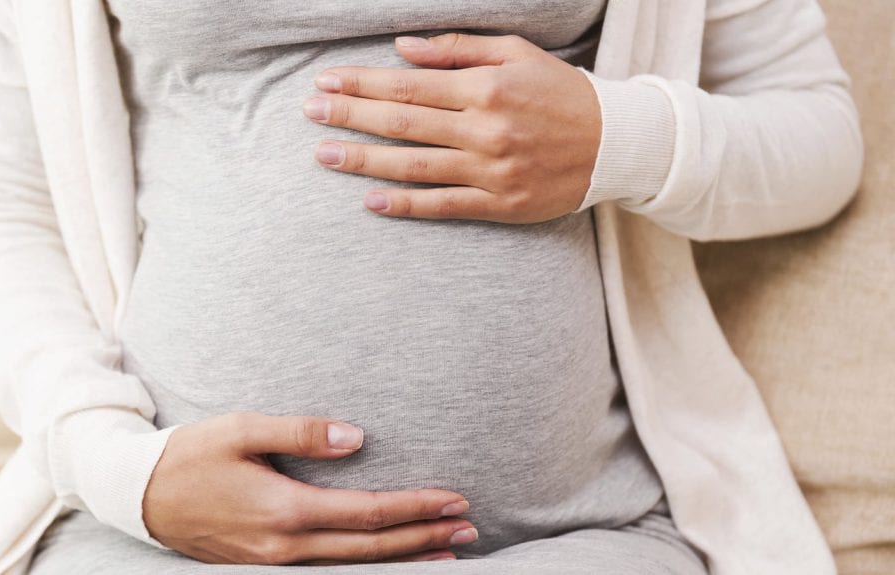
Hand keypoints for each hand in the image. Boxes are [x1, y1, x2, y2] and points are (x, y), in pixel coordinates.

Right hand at [142, 411, 475, 564]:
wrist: (137, 495)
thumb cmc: (190, 455)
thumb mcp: (242, 429)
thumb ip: (302, 432)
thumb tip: (359, 438)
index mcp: (284, 510)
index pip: (368, 513)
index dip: (416, 508)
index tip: (454, 499)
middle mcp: (284, 546)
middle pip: (371, 549)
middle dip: (424, 539)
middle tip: (469, 530)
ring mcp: (274, 562)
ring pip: (353, 567)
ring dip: (403, 558)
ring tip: (446, 552)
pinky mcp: (264, 564)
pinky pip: (329, 570)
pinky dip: (367, 565)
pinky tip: (386, 559)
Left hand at [303, 32, 601, 223]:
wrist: (616, 144)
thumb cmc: (561, 93)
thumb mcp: (516, 54)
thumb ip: (457, 48)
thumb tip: (402, 49)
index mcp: (485, 88)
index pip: (408, 84)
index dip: (361, 83)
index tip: (326, 81)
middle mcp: (484, 130)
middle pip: (402, 122)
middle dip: (350, 115)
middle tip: (310, 112)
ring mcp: (490, 171)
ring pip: (414, 166)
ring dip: (364, 161)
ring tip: (325, 156)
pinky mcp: (500, 205)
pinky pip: (443, 207)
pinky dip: (405, 206)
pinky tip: (370, 202)